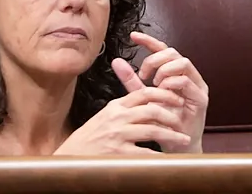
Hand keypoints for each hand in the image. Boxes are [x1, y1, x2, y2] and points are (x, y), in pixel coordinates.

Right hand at [53, 85, 190, 154]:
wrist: (68, 158)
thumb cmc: (89, 139)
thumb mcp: (105, 117)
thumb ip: (124, 107)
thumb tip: (148, 97)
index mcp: (115, 106)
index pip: (145, 93)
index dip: (165, 94)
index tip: (178, 100)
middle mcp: (117, 118)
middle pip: (153, 109)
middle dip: (172, 115)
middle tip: (182, 121)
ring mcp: (117, 135)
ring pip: (153, 129)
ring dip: (172, 134)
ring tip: (183, 138)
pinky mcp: (117, 153)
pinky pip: (145, 152)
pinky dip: (159, 154)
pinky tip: (168, 156)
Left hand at [118, 31, 208, 152]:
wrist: (174, 147)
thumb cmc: (161, 123)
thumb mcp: (143, 98)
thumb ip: (132, 81)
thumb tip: (117, 61)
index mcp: (177, 74)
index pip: (165, 50)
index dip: (150, 41)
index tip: (133, 36)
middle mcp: (190, 77)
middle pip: (174, 53)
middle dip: (155, 59)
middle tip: (143, 75)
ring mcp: (198, 87)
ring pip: (183, 62)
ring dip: (164, 71)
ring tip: (154, 85)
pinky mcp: (201, 99)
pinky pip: (186, 81)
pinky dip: (171, 83)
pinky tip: (162, 92)